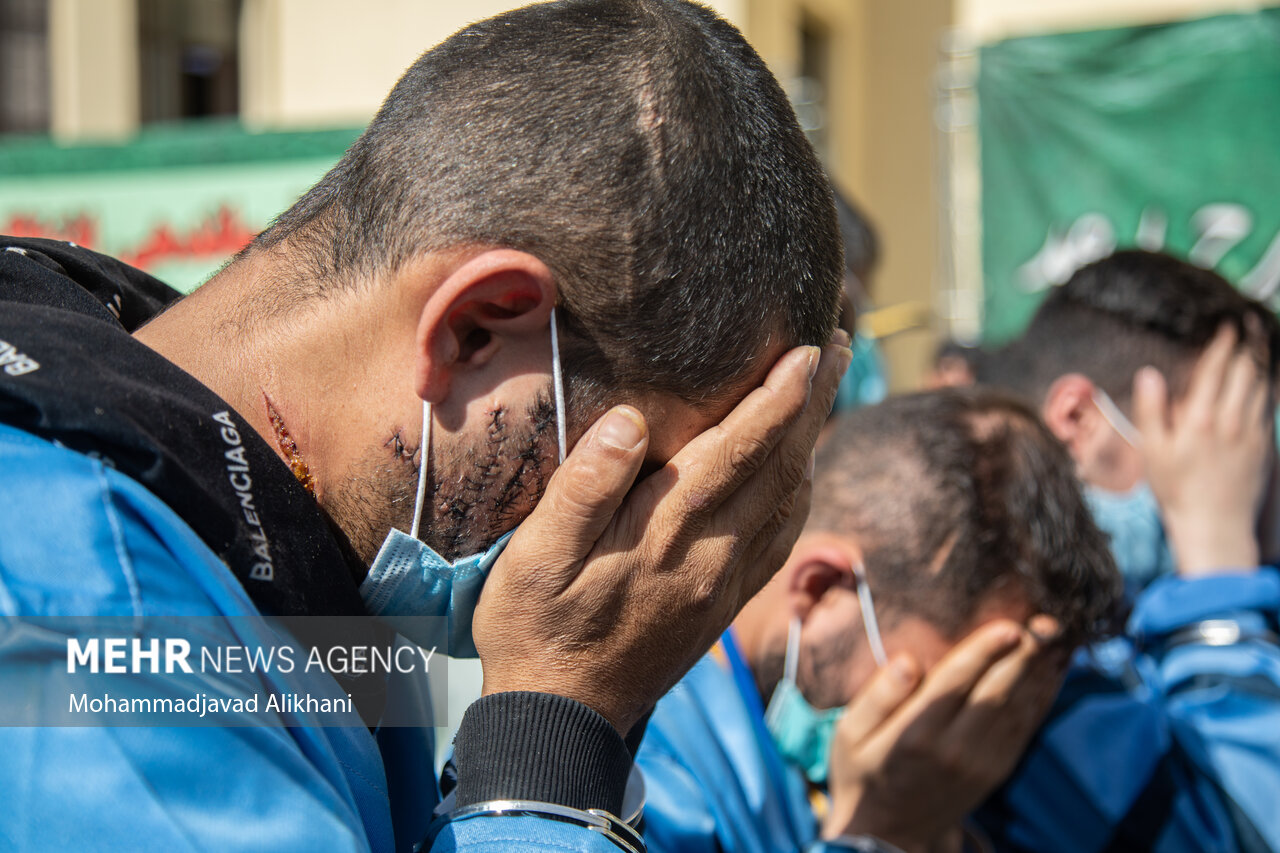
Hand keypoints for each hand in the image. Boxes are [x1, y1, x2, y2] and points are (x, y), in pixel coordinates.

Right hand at [472, 335, 852, 733]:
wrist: (561, 721)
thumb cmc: (535, 630)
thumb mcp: (535, 559)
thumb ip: (585, 488)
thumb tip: (632, 422)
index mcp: (666, 535)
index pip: (739, 452)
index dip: (779, 398)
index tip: (812, 349)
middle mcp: (711, 557)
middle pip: (782, 469)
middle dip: (815, 405)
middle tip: (845, 348)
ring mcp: (724, 585)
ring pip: (789, 504)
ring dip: (813, 444)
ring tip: (826, 396)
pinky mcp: (724, 607)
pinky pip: (780, 542)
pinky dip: (798, 498)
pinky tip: (797, 477)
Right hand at [823, 617, 1066, 852]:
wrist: (889, 834)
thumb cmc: (863, 772)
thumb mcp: (849, 734)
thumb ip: (877, 696)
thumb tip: (906, 660)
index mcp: (915, 735)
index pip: (955, 684)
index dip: (984, 652)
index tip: (1009, 625)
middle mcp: (955, 750)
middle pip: (997, 694)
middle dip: (1024, 655)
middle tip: (1045, 623)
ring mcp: (981, 764)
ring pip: (1018, 710)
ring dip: (1039, 672)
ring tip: (1053, 637)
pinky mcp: (997, 771)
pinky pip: (1025, 728)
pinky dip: (1041, 697)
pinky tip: (1049, 670)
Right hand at [1133, 325, 1269, 575]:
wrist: (1214, 526)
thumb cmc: (1177, 490)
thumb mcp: (1152, 451)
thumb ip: (1150, 410)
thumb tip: (1148, 374)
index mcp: (1200, 419)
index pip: (1216, 369)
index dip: (1223, 342)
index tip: (1226, 323)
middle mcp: (1232, 420)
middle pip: (1247, 370)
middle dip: (1249, 342)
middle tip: (1248, 321)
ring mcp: (1253, 432)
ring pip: (1263, 384)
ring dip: (1261, 359)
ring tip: (1259, 341)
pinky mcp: (1265, 445)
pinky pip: (1269, 405)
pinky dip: (1268, 384)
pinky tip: (1264, 379)